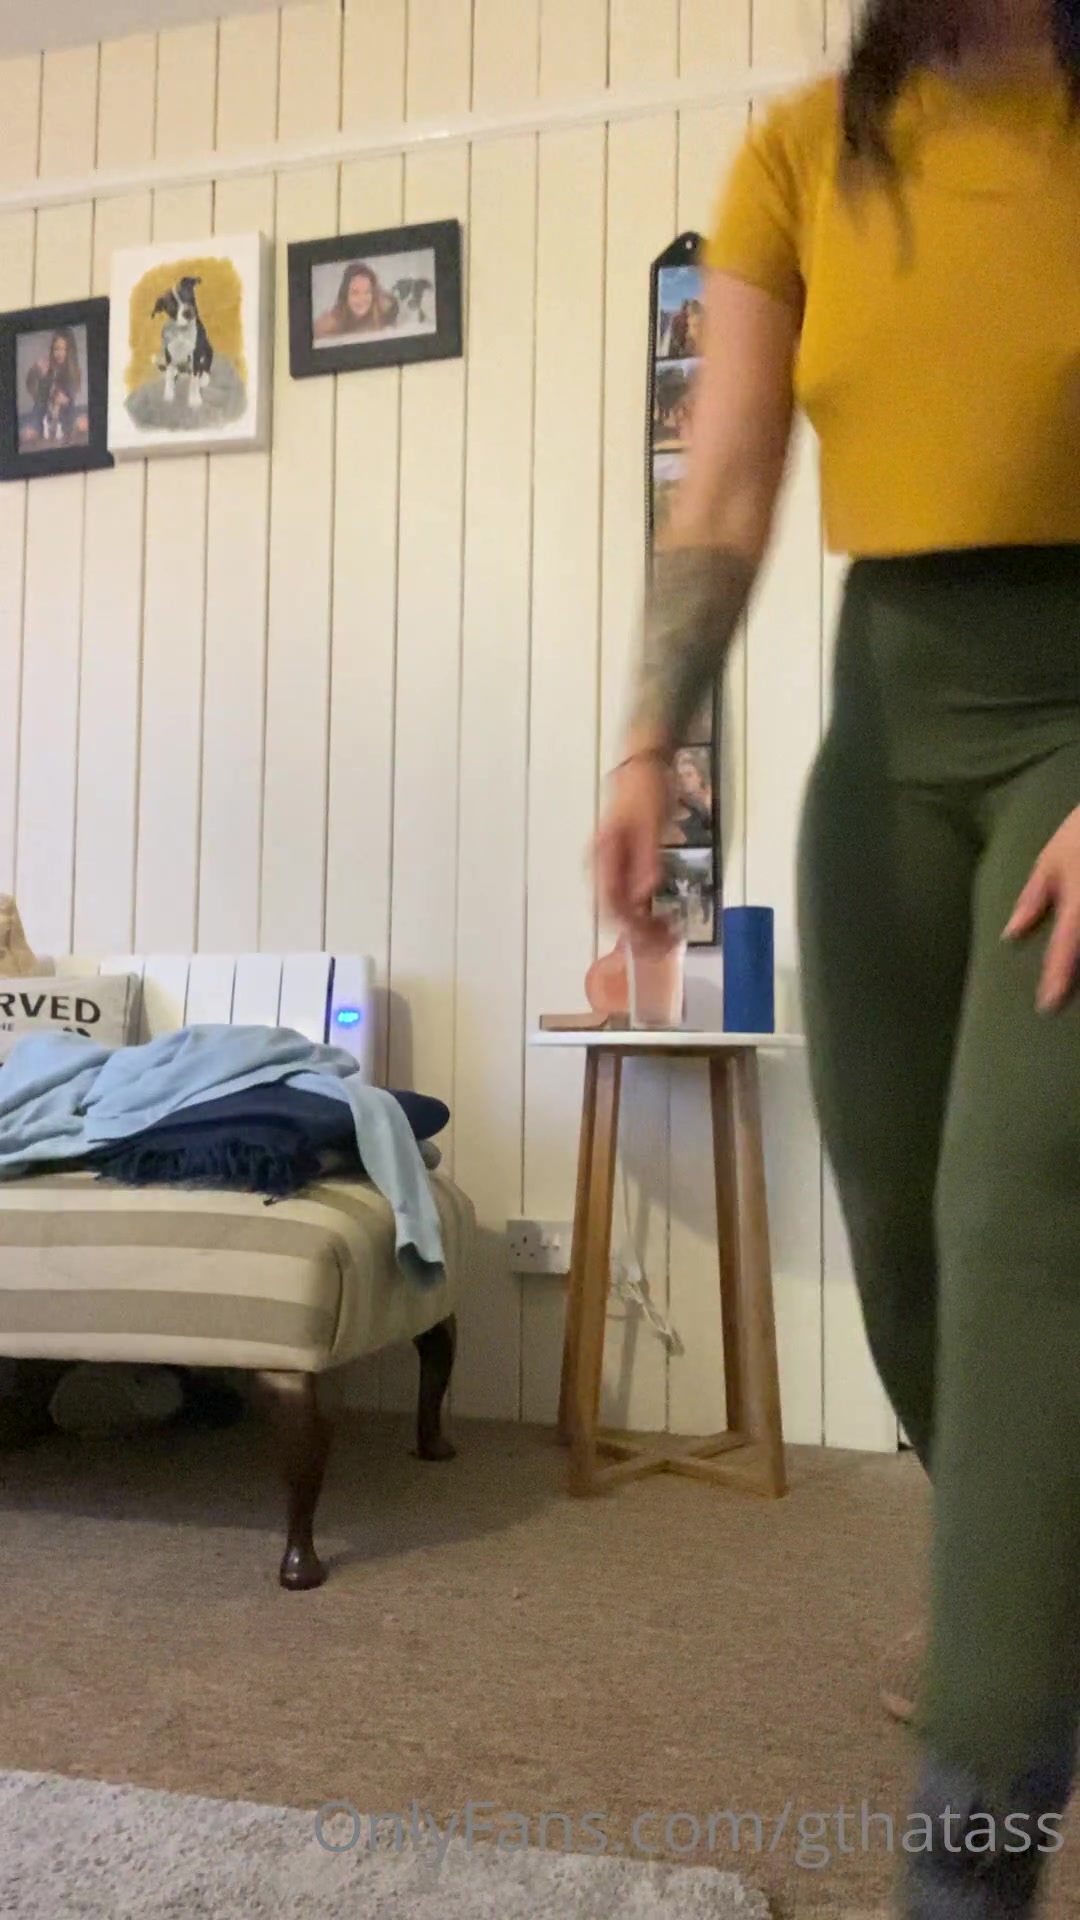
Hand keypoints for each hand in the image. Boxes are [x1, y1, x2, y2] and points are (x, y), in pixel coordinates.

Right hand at [594, 754, 669, 931]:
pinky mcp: (617, 866)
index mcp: (604, 853)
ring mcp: (606, 866)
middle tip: (667, 941)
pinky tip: (658, 916)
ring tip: (667, 933)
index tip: (656, 936)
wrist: (642, 768)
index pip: (611, 901)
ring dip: (640, 925)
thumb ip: (647, 859)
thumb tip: (645, 893)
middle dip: (638, 932)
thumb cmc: (646, 792)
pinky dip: (641, 911)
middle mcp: (599, 863)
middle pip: (611, 911)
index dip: (632, 925)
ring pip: (617, 908)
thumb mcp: (652, 824)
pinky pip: (624, 897)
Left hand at [1004, 805, 1079, 1010]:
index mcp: (1079, 903)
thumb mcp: (1051, 861)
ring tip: (1071, 985)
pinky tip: (1079, 961)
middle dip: (1076, 975)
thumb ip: (1033, 899)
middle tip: (1059, 998)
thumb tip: (1011, 935)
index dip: (1057, 978)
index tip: (1047, 1005)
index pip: (1066, 946)